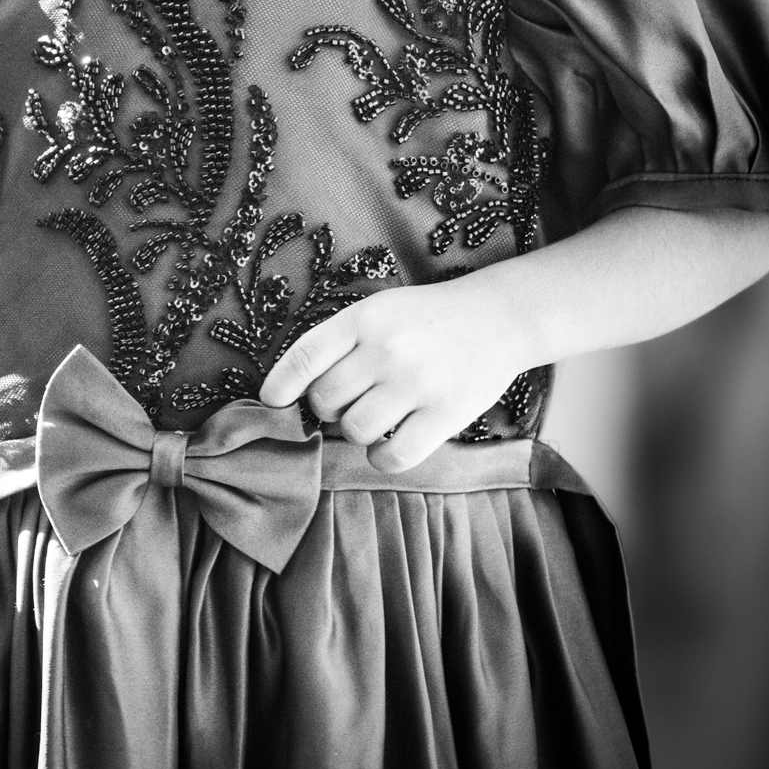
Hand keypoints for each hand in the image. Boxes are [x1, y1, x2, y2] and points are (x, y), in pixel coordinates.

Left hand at [259, 281, 525, 472]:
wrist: (496, 318)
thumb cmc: (426, 319)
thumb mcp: (379, 310)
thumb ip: (341, 341)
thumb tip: (293, 390)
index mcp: (364, 318)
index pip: (304, 356)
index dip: (281, 385)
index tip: (272, 401)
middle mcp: (386, 348)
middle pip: (325, 400)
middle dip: (328, 408)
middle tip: (350, 401)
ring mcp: (416, 382)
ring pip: (355, 429)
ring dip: (356, 432)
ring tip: (375, 419)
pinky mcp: (445, 413)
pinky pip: (393, 455)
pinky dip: (381, 458)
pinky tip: (386, 447)